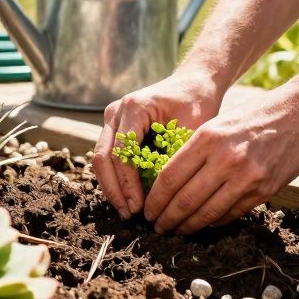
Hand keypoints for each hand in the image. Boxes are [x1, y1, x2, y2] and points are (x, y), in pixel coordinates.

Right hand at [92, 70, 221, 218]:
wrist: (193, 83)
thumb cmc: (197, 103)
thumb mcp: (192, 129)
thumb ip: (174, 156)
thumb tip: (163, 194)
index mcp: (134, 107)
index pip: (122, 152)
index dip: (128, 183)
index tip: (140, 207)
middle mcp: (116, 111)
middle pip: (103, 157)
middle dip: (115, 190)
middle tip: (129, 214)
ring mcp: (112, 119)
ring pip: (101, 159)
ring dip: (111, 187)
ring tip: (126, 211)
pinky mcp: (115, 128)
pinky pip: (108, 157)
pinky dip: (115, 179)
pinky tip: (127, 198)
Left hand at [144, 82, 298, 234]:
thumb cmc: (253, 116)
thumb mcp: (217, 124)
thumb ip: (195, 151)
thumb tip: (168, 183)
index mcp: (208, 138)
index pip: (170, 177)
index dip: (155, 200)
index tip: (147, 210)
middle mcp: (226, 159)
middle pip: (185, 200)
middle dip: (167, 218)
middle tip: (156, 227)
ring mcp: (247, 177)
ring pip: (207, 213)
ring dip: (187, 226)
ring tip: (175, 231)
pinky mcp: (264, 191)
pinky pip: (231, 213)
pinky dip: (213, 221)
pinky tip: (203, 223)